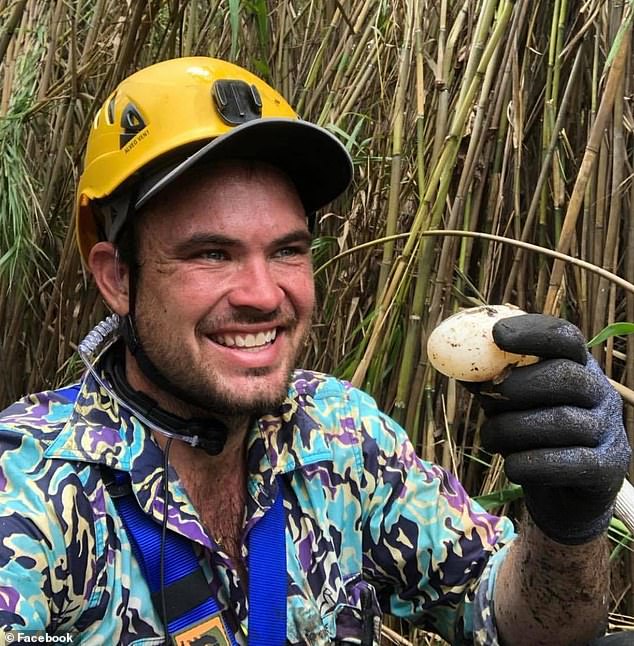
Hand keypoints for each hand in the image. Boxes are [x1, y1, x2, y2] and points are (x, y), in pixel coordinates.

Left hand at [464, 314, 630, 543]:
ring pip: (561, 421)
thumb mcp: (512, 404)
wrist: (565, 494)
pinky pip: (569, 462)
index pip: (564, 338)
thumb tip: (457, 366)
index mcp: (578, 367)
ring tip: (490, 438)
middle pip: (566, 376)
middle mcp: (601, 393)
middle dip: (518, 386)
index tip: (497, 334)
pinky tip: (512, 466)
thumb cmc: (532, 437)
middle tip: (487, 399)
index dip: (532, 333)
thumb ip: (492, 383)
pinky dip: (531, 464)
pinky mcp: (607, 469)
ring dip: (513, 429)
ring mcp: (608, 431)